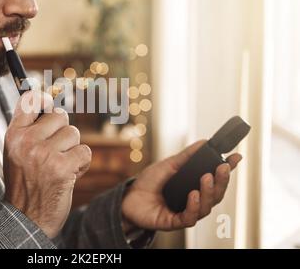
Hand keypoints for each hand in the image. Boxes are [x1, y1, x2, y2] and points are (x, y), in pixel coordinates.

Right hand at [3, 91, 91, 238]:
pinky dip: (82, 164)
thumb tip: (50, 105)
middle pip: (60, 116)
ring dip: (73, 149)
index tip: (48, 104)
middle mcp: (27, 141)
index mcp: (13, 135)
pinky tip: (70, 174)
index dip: (43, 99)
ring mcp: (44, 154)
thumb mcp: (16, 153)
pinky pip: (85, 151)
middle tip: (55, 151)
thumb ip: (29, 131)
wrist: (26, 218)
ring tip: (60, 166)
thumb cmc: (25, 184)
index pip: (29, 101)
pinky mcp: (62, 168)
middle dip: (63, 132)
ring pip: (74, 133)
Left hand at [121, 140, 242, 231]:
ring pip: (206, 207)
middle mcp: (194, 200)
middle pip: (216, 194)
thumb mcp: (168, 165)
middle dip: (222, 180)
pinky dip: (193, 205)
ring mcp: (186, 212)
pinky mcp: (175, 222)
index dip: (228, 169)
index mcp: (194, 186)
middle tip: (223, 167)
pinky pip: (190, 217)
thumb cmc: (148, 183)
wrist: (128, 198)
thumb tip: (204, 142)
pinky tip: (193, 194)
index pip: (216, 178)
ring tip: (206, 178)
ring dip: (209, 192)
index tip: (236, 157)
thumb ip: (186, 156)